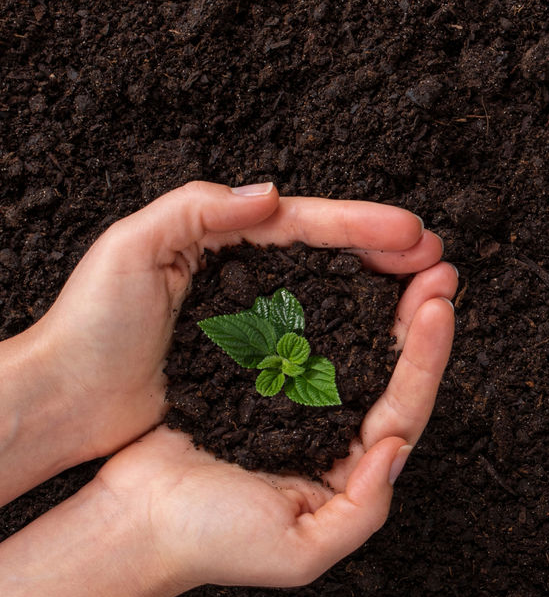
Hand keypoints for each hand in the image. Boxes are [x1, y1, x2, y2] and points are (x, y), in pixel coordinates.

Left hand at [0, 180, 446, 504]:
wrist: (61, 403)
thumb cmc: (87, 326)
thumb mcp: (131, 248)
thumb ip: (197, 208)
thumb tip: (270, 194)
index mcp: (223, 238)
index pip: (308, 224)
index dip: (364, 225)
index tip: (414, 233)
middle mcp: (246, 274)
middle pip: (334, 255)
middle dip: (390, 254)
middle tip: (439, 262)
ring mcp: (253, 319)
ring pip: (334, 296)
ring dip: (383, 292)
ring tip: (427, 293)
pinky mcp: (253, 365)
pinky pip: (317, 341)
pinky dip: (356, 334)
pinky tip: (385, 340)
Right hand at [87, 266, 454, 588]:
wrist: (132, 525)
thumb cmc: (210, 545)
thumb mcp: (300, 550)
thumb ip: (361, 510)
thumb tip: (396, 449)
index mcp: (350, 465)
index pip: (405, 407)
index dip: (426, 358)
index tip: (440, 308)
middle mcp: (332, 426)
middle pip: (389, 365)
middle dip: (417, 315)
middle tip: (439, 268)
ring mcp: (294, 396)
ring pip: (350, 340)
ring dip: (379, 299)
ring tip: (405, 257)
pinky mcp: (254, 372)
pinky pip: (297, 329)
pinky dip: (321, 298)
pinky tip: (339, 267)